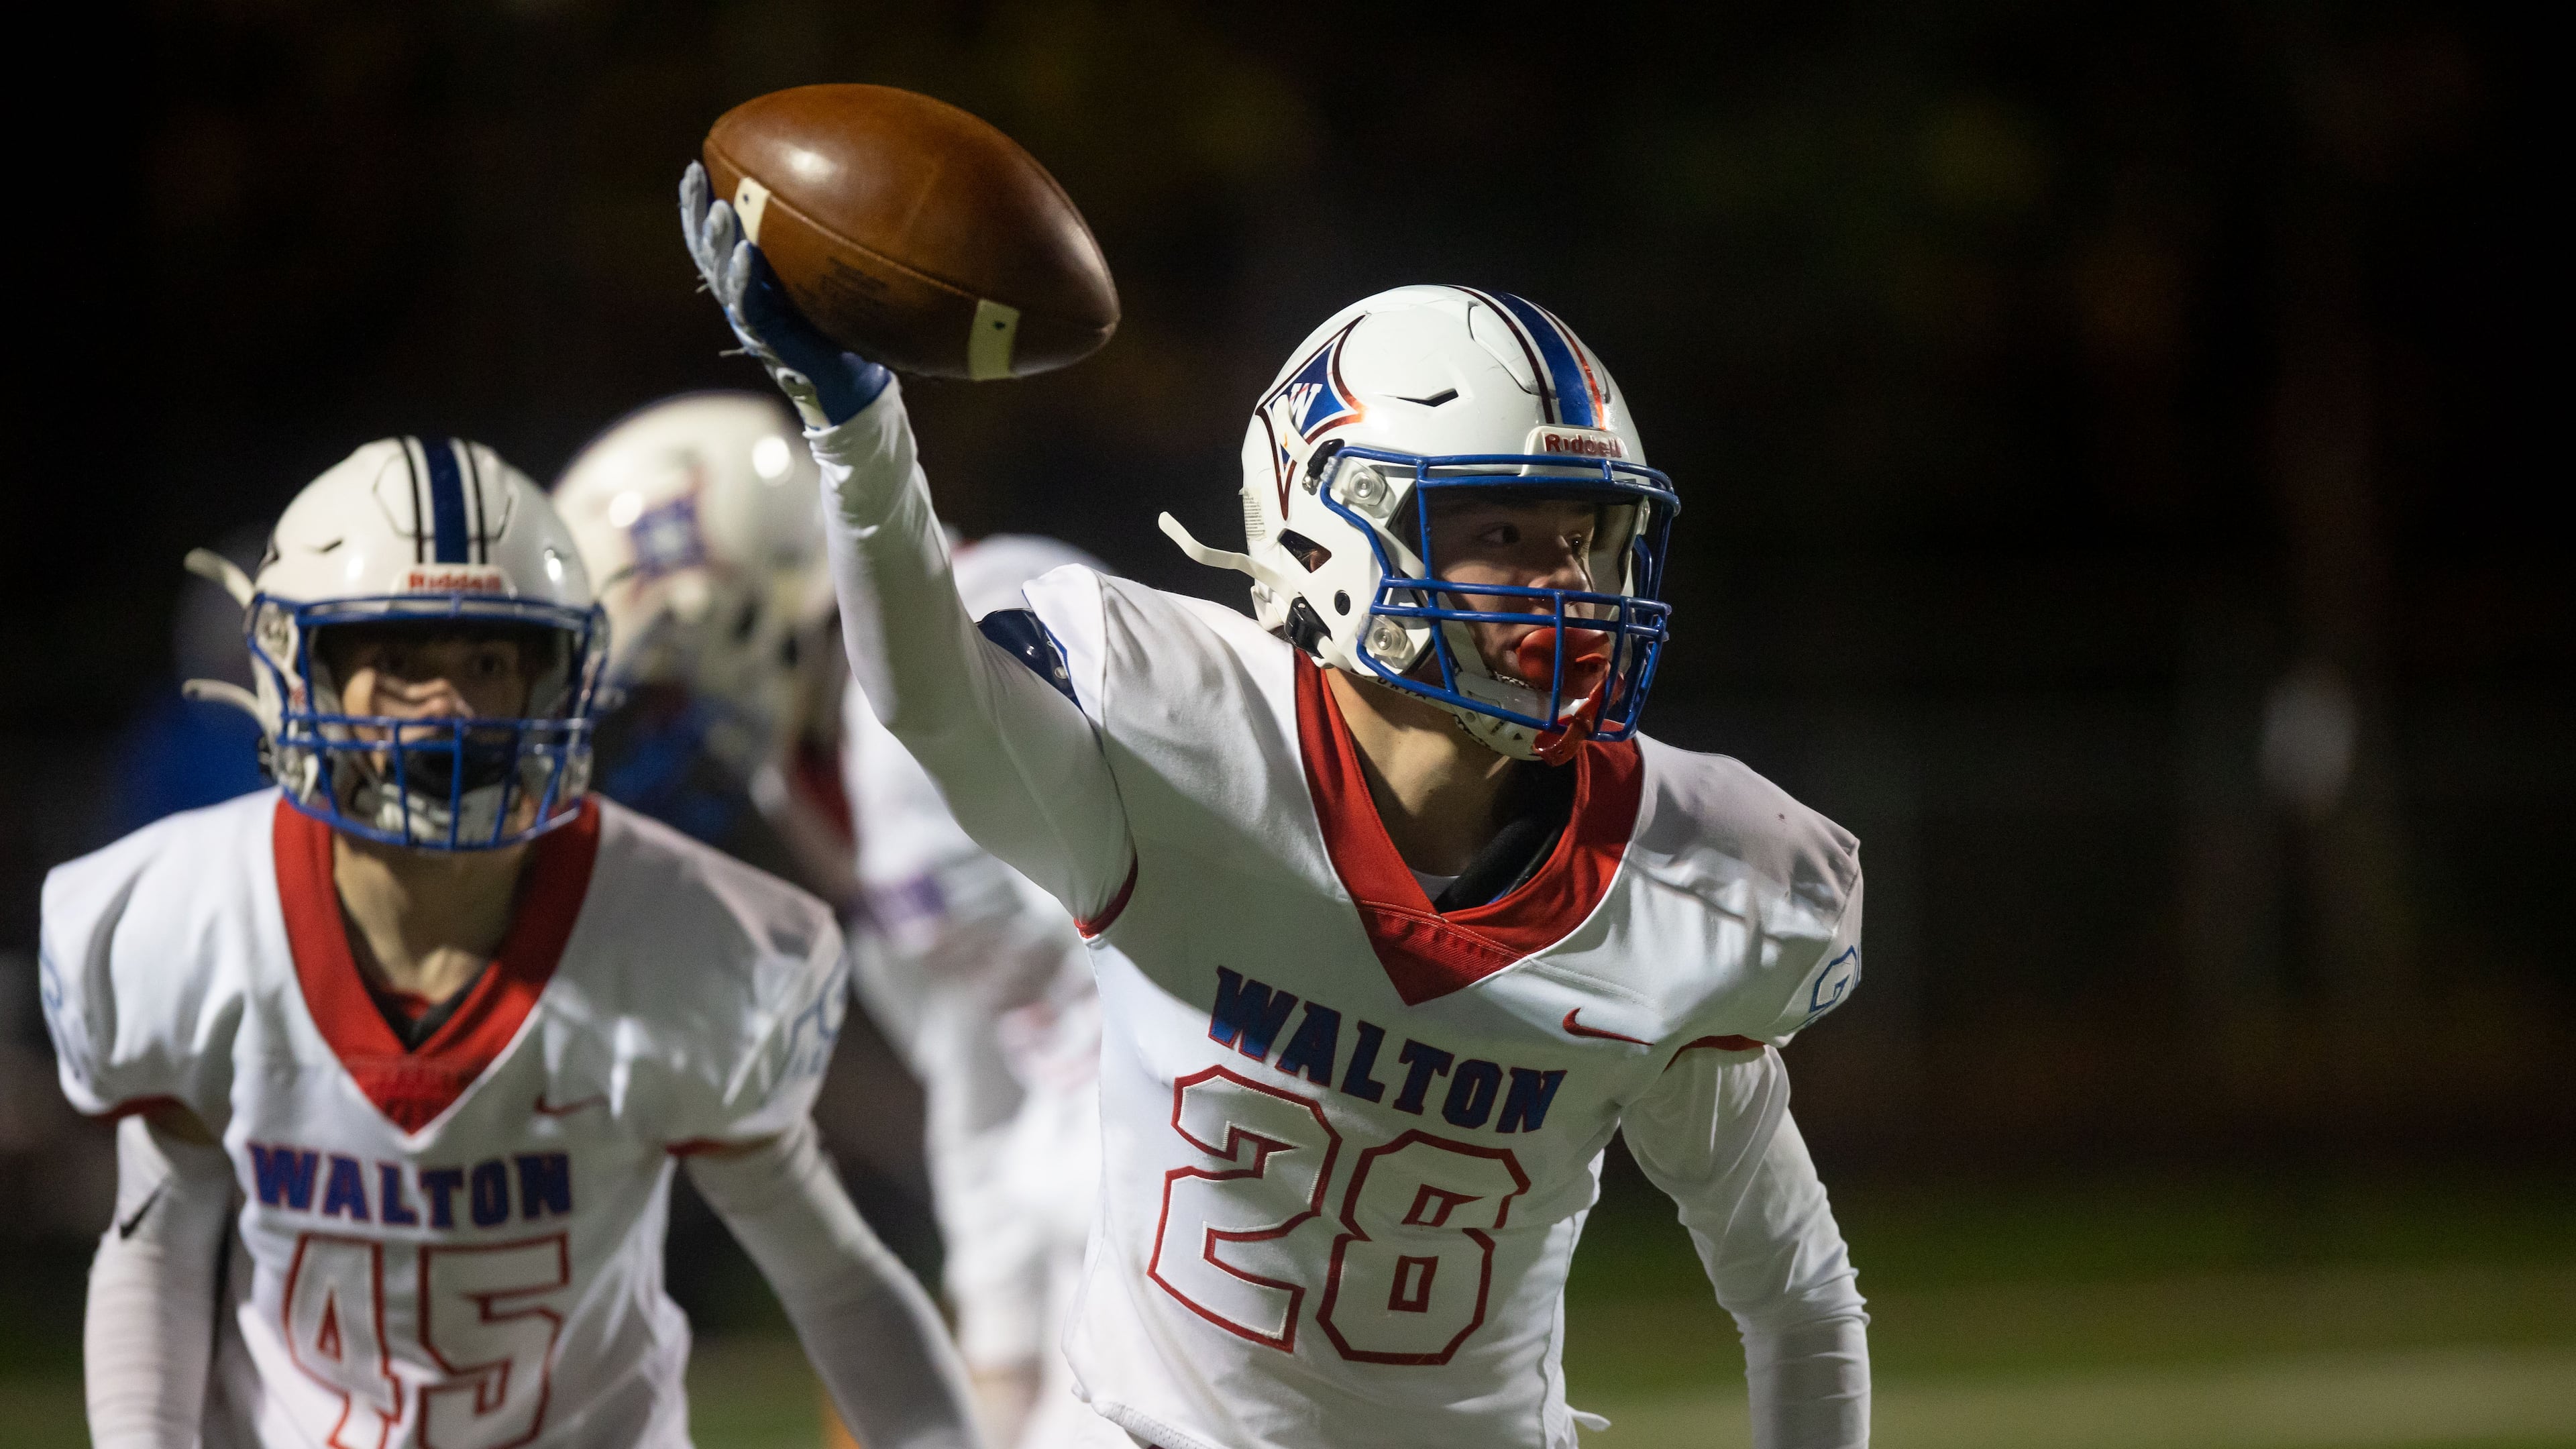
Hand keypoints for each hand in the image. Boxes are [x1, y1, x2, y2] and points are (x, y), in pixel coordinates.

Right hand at [681, 161, 890, 427]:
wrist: (852, 387)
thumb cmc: (843, 331)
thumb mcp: (827, 281)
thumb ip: (819, 247)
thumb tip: (842, 191)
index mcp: (750, 282)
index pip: (715, 238)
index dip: (699, 206)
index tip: (695, 165)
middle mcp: (742, 299)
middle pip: (706, 249)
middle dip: (696, 211)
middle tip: (695, 175)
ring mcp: (751, 320)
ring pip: (720, 274)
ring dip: (718, 240)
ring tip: (721, 209)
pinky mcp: (767, 339)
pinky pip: (748, 305)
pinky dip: (743, 279)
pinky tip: (744, 252)